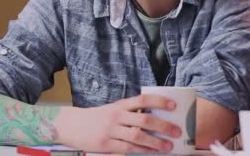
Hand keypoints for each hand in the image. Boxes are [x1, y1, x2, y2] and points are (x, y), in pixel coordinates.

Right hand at [54, 94, 181, 153]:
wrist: (72, 125)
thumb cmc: (98, 117)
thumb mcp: (114, 109)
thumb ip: (131, 112)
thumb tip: (156, 117)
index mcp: (121, 105)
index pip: (143, 99)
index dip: (159, 102)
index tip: (174, 105)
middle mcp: (117, 116)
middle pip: (144, 120)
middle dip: (163, 126)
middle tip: (177, 131)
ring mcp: (111, 131)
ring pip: (137, 136)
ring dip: (155, 142)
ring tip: (168, 146)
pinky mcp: (106, 145)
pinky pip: (127, 148)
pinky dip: (142, 151)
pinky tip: (152, 152)